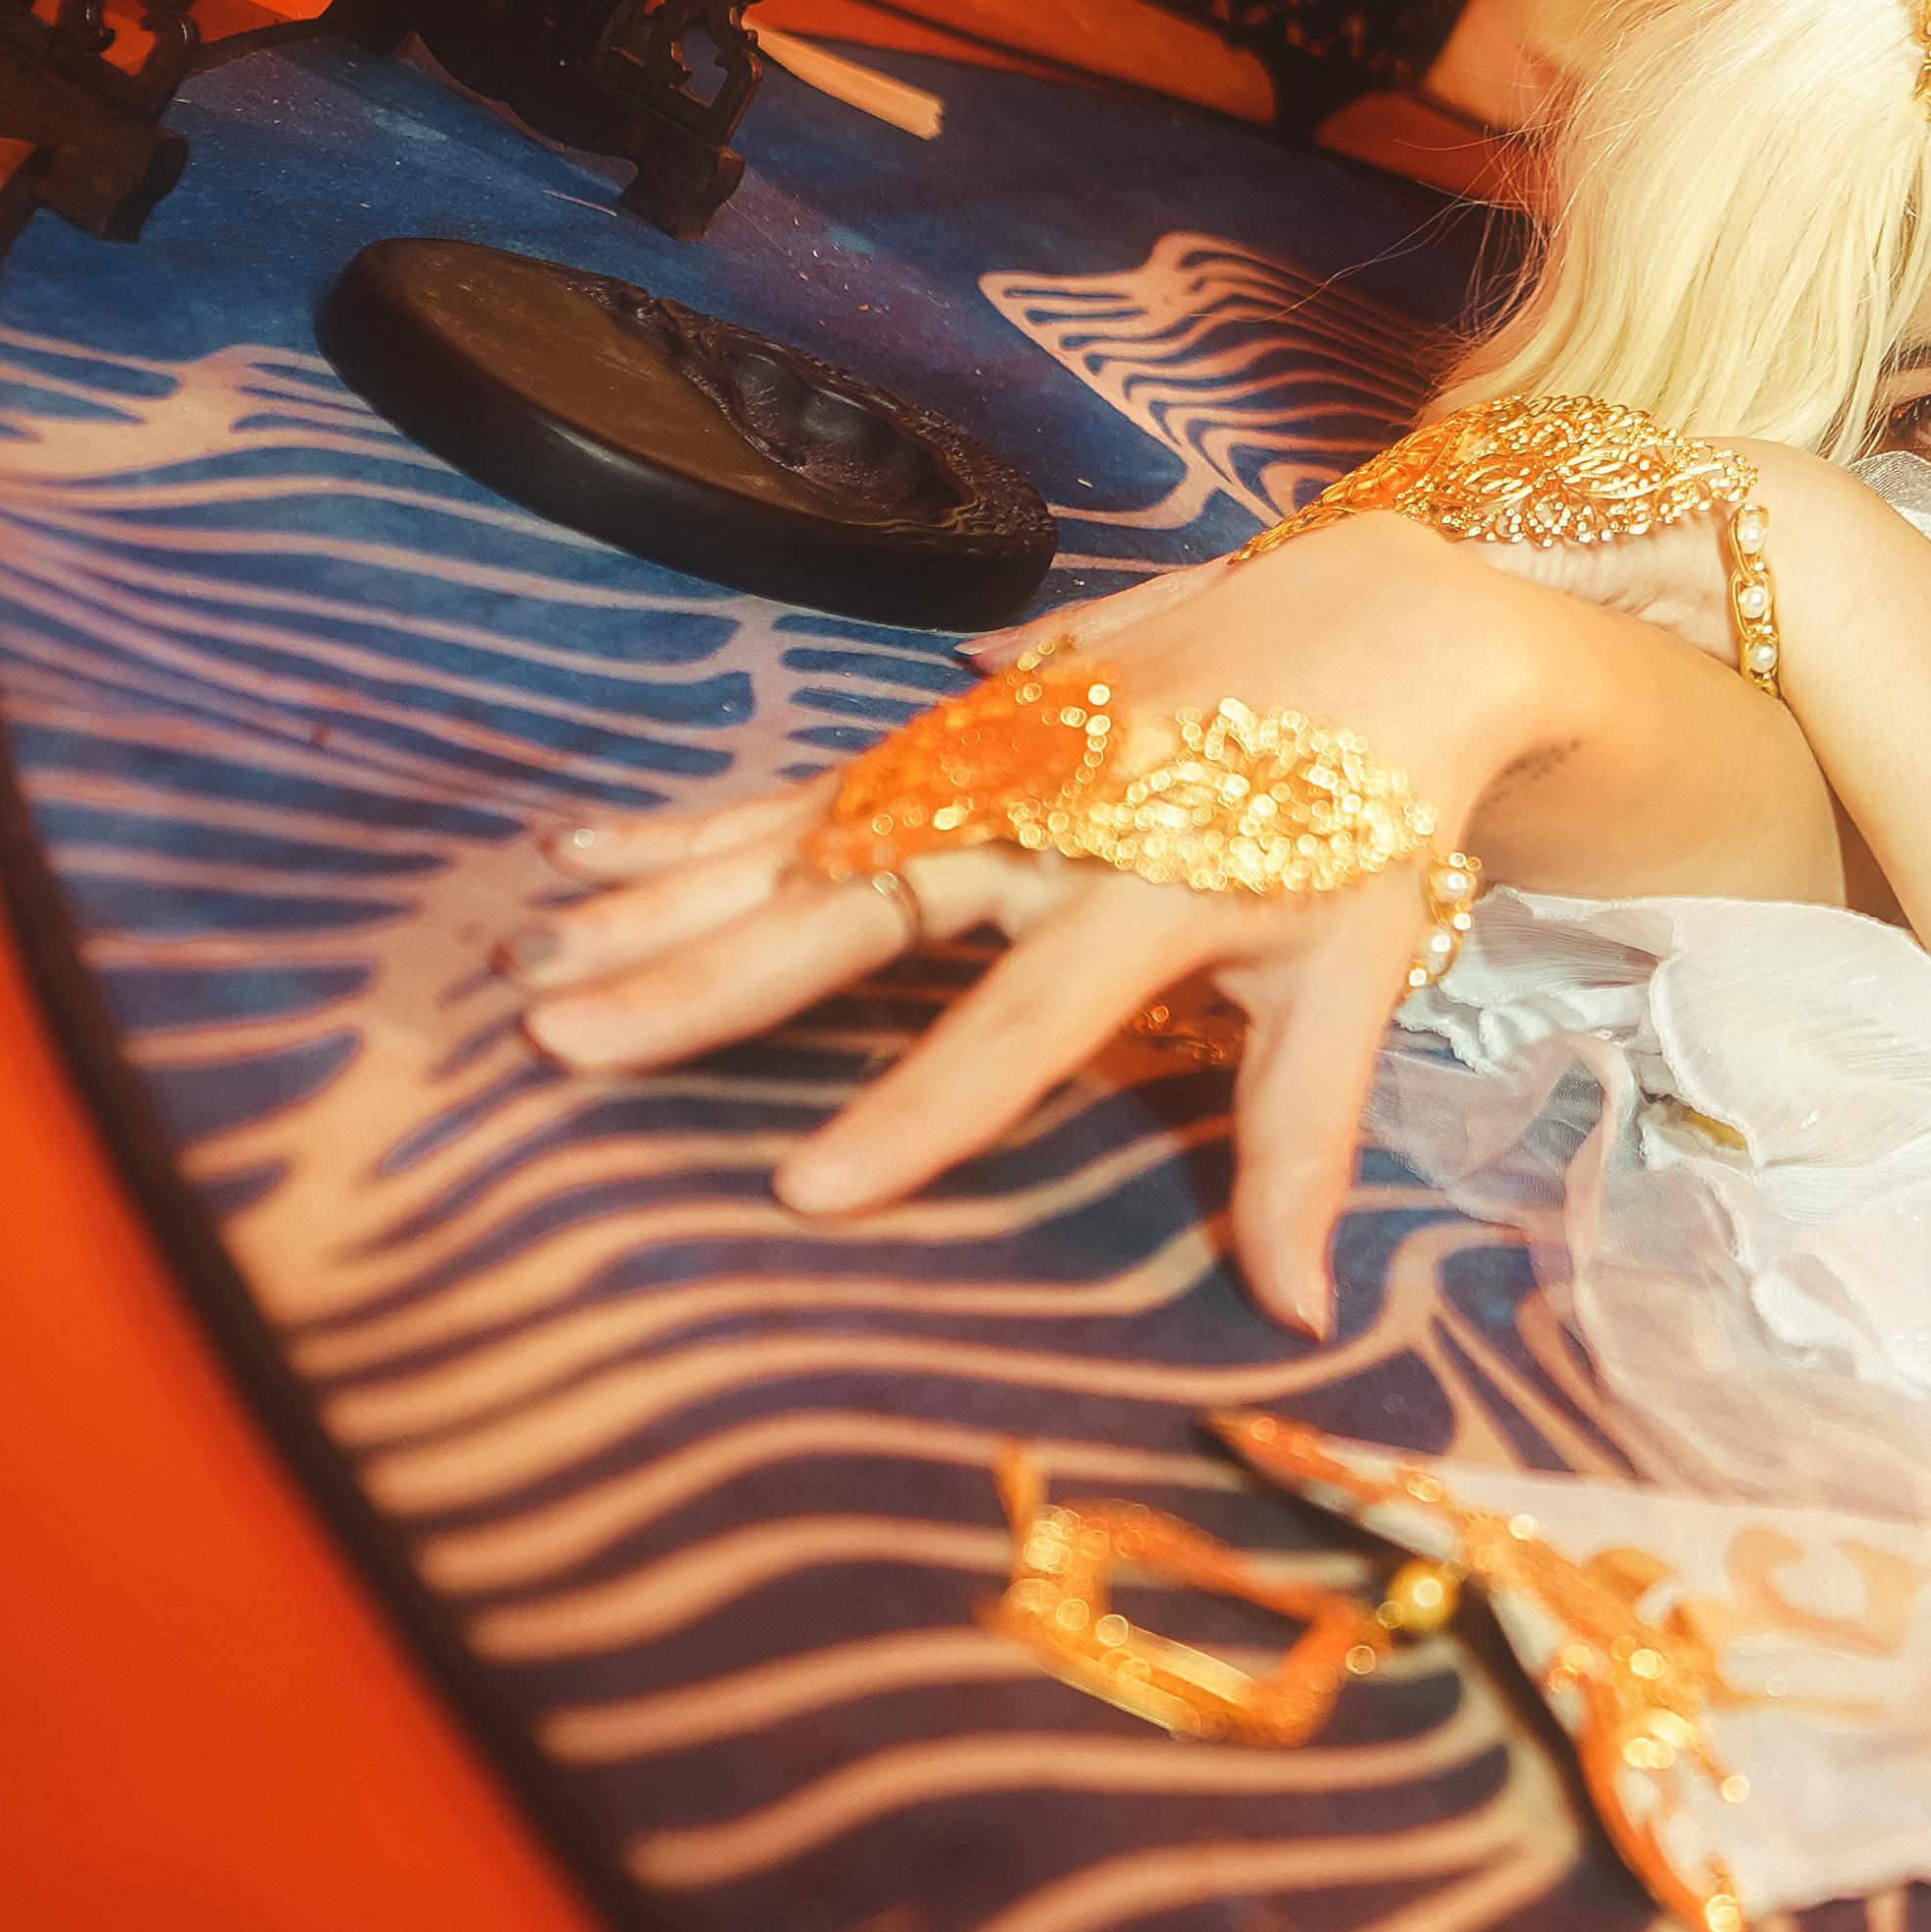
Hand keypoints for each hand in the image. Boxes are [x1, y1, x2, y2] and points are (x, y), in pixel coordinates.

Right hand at [510, 513, 1527, 1332]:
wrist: (1390, 618)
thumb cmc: (1374, 817)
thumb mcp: (1361, 978)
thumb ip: (1303, 1143)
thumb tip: (1299, 1313)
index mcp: (1150, 890)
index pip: (1021, 1023)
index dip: (924, 1107)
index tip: (810, 1190)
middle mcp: (1048, 814)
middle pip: (859, 907)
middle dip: (708, 977)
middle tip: (568, 1038)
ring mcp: (991, 757)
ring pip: (805, 835)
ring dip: (669, 896)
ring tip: (539, 958)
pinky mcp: (960, 725)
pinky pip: (814, 782)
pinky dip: (701, 820)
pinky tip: (591, 853)